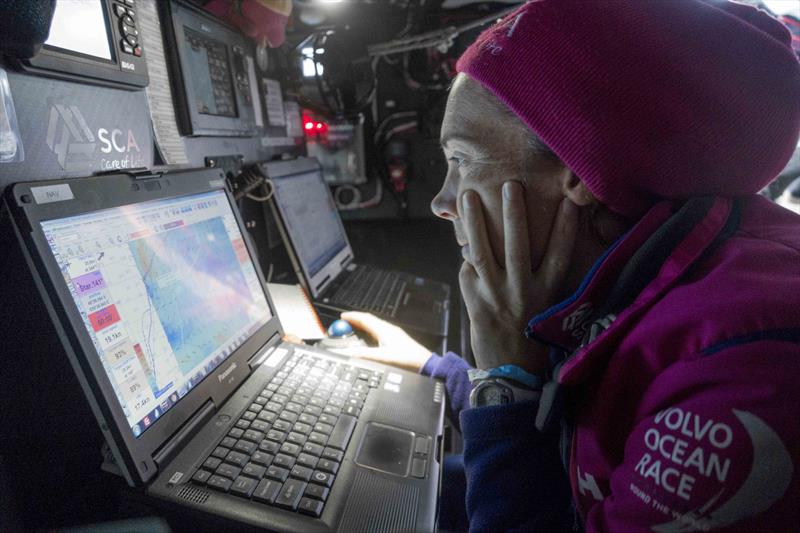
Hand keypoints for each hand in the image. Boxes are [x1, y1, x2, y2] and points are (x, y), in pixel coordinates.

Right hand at [329, 311, 432, 372]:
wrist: (425, 366)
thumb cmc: (409, 360)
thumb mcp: (383, 358)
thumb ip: (363, 355)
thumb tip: (347, 353)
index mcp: (385, 330)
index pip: (365, 318)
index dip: (352, 316)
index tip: (342, 317)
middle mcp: (389, 330)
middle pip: (369, 321)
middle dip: (355, 321)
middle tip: (344, 324)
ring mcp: (393, 336)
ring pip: (374, 327)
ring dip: (362, 327)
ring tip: (353, 331)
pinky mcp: (396, 342)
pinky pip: (378, 334)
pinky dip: (369, 335)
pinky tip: (367, 343)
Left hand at [459, 182, 578, 373]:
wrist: (510, 373)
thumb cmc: (532, 336)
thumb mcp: (545, 307)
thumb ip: (540, 278)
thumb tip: (525, 242)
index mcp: (547, 293)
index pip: (560, 254)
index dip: (565, 227)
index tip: (570, 201)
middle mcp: (522, 292)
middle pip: (518, 245)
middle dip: (513, 213)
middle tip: (511, 184)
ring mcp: (495, 296)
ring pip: (482, 251)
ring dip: (475, 222)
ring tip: (468, 196)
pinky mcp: (474, 301)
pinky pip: (467, 270)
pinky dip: (466, 259)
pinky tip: (465, 245)